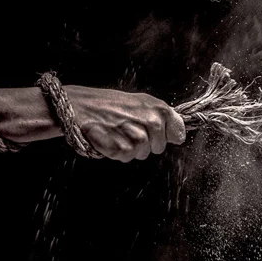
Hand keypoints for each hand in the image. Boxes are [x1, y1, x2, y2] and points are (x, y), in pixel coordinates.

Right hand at [66, 86, 185, 161]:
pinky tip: (109, 138)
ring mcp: (138, 136)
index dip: (165, 135)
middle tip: (127, 128)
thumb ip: (164, 117)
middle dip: (145, 143)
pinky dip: (116, 151)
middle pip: (159, 148)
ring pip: (142, 154)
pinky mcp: (123, 148)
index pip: (178, 135)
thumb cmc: (112, 104)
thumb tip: (180, 135)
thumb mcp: (143, 102)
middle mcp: (152, 122)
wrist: (82, 105)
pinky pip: (126, 158)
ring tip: (117, 131)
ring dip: (129, 147)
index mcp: (161, 109)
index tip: (150, 128)